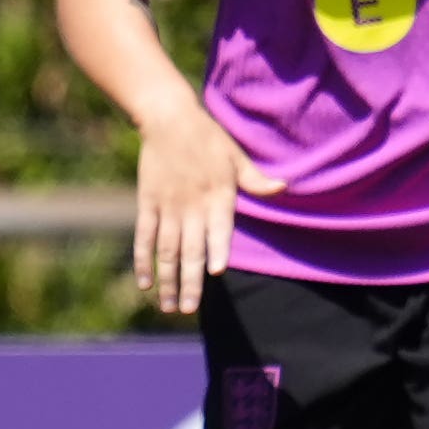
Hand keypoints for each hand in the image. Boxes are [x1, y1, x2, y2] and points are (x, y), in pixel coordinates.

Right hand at [136, 103, 281, 317]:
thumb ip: (257, 180)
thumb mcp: (237, 157)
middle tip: (189, 309)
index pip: (218, 228)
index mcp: (218, 195)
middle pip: (190, 249)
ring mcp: (168, 206)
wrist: (169, 119)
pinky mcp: (148, 203)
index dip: (217, 249)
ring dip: (167, 279)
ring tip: (169, 306)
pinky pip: (145, 237)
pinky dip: (144, 260)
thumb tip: (284, 188)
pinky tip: (145, 283)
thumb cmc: (209, 138)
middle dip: (189, 282)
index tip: (216, 271)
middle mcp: (192, 205)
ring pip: (167, 250)